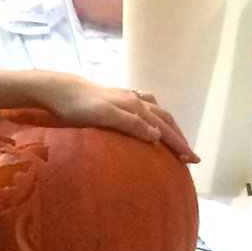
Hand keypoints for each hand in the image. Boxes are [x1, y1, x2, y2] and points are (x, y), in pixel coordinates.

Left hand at [34, 72, 199, 162]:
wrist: (59, 90)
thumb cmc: (79, 107)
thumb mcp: (104, 116)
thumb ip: (130, 124)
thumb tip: (157, 135)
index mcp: (135, 107)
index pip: (164, 128)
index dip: (178, 144)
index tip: (192, 160)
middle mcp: (135, 101)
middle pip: (165, 119)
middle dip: (179, 137)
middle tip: (190, 156)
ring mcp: (126, 97)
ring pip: (156, 111)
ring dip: (169, 126)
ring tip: (176, 139)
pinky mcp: (116, 97)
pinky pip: (144, 106)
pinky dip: (154, 115)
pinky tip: (151, 118)